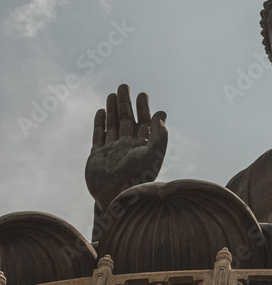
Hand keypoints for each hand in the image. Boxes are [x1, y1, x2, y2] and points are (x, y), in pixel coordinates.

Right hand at [85, 84, 167, 210]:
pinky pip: (99, 136)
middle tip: (125, 86)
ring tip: (113, 93)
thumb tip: (161, 113)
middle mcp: (128, 149)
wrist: (115, 198)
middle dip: (127, 104)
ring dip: (113, 110)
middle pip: (127, 121)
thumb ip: (160, 135)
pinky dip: (100, 124)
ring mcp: (112, 152)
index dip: (144, 109)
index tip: (143, 94)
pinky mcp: (97, 157)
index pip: (144, 123)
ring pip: (113, 126)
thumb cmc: (137, 179)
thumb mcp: (153, 155)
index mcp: (143, 148)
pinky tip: (102, 111)